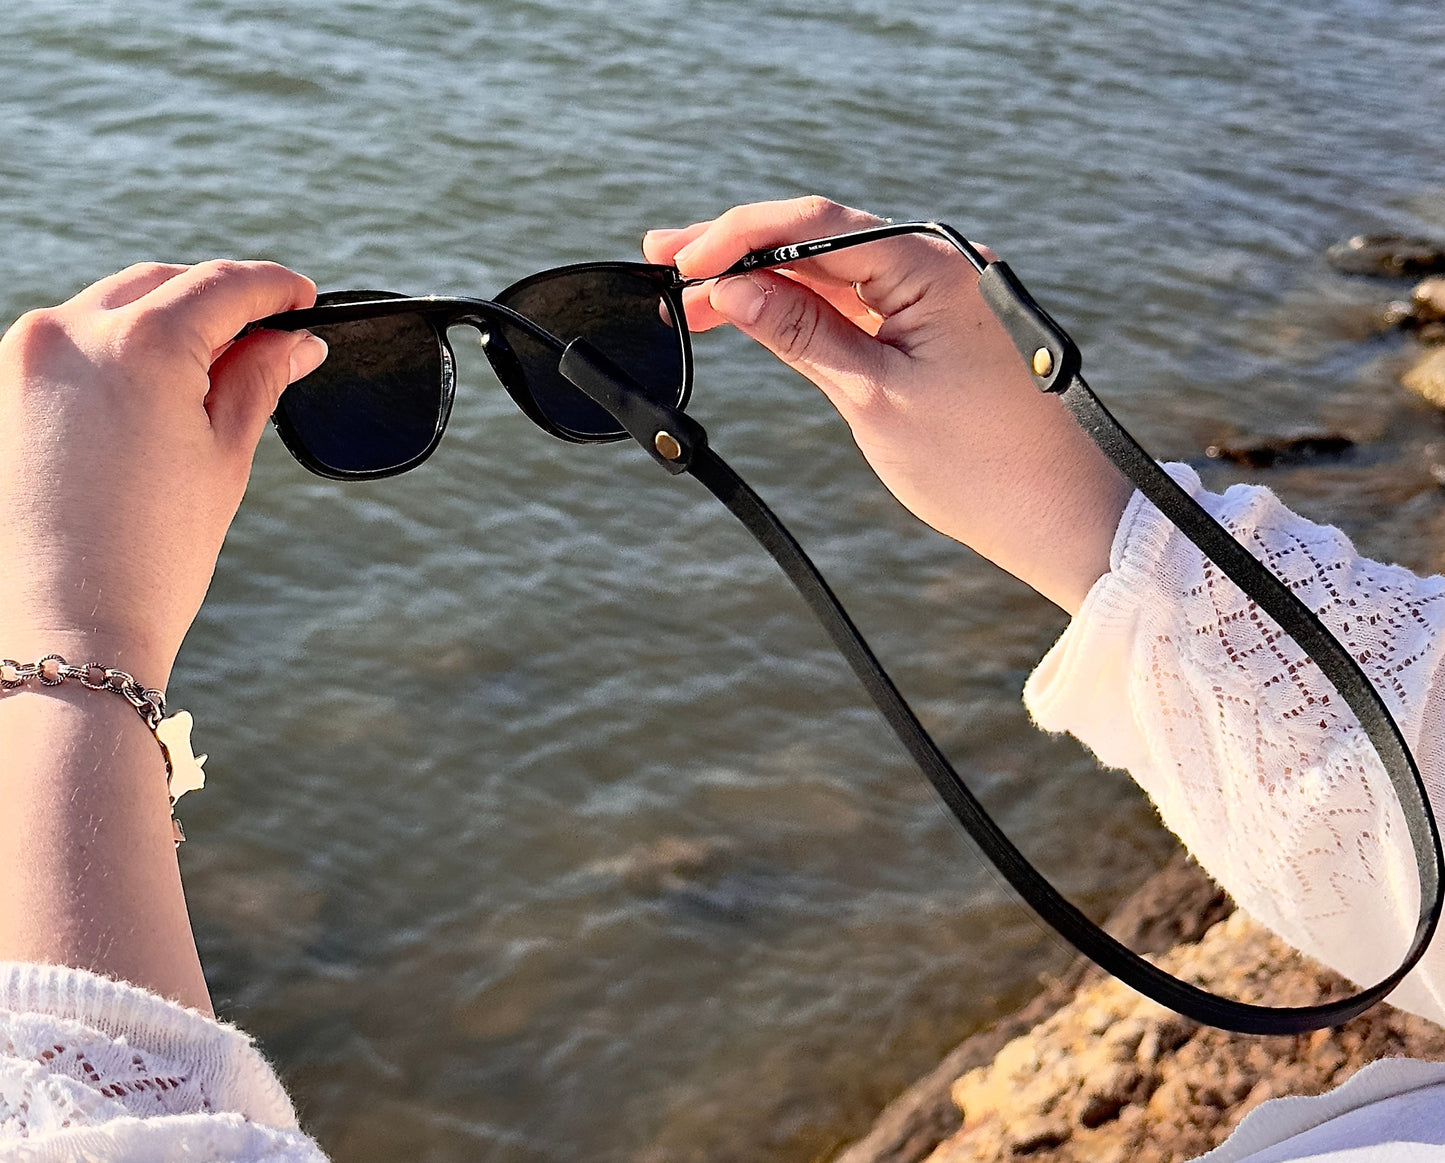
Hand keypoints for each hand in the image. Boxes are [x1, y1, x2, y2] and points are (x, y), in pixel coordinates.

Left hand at [0, 260, 326, 684]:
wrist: (69, 629)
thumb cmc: (155, 555)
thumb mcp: (224, 457)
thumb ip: (259, 380)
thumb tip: (295, 342)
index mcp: (140, 345)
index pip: (221, 286)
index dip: (274, 286)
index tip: (305, 298)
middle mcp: (68, 332)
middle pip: (161, 285)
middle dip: (218, 302)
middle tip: (268, 338)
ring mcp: (21, 358)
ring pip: (110, 306)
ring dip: (164, 323)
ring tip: (210, 374)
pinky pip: (70, 343)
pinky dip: (118, 350)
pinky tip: (153, 395)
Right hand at [643, 196, 1130, 611]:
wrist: (1064, 517)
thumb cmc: (980, 467)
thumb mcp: (873, 398)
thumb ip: (802, 333)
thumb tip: (734, 289)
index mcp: (933, 267)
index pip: (814, 226)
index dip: (736, 237)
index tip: (678, 260)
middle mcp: (940, 264)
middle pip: (818, 238)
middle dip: (739, 252)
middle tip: (663, 263)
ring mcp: (939, 294)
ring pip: (832, 270)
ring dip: (764, 283)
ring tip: (692, 299)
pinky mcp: (936, 326)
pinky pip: (858, 302)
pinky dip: (805, 310)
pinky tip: (755, 315)